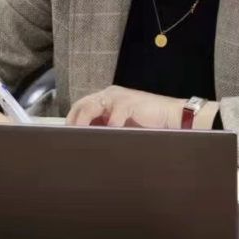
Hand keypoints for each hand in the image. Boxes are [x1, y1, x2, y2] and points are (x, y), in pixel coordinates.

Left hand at [65, 86, 183, 128]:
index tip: (65, 136)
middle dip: (73, 122)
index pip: (80, 107)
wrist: (173, 118)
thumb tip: (86, 142)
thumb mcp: (121, 127)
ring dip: (83, 123)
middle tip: (68, 138)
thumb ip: (105, 129)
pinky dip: (110, 124)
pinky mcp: (130, 102)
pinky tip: (109, 133)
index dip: (71, 121)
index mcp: (105, 101)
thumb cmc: (148, 124)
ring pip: (91, 107)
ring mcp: (118, 97)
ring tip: (80, 136)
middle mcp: (109, 96)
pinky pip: (115, 113)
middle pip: (81, 105)